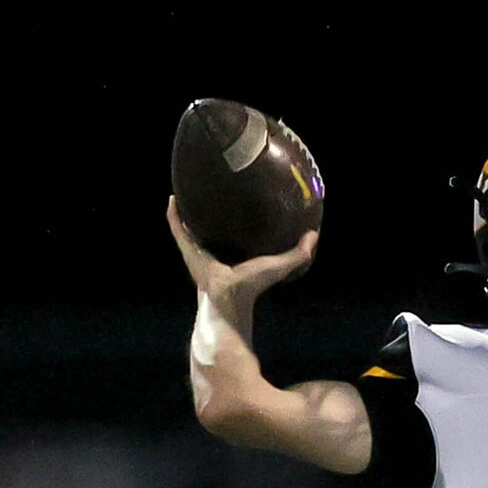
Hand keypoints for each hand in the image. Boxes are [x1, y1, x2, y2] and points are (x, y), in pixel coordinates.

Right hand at [167, 197, 317, 308]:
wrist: (228, 296)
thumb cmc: (254, 284)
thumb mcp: (281, 264)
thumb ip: (299, 253)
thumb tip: (314, 234)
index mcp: (236, 254)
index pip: (237, 234)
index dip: (239, 220)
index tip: (242, 201)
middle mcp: (215, 251)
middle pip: (212, 228)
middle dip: (211, 212)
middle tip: (213, 190)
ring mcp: (198, 250)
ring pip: (191, 226)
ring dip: (188, 211)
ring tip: (188, 190)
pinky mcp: (187, 248)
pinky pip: (177, 228)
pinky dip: (174, 215)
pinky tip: (173, 197)